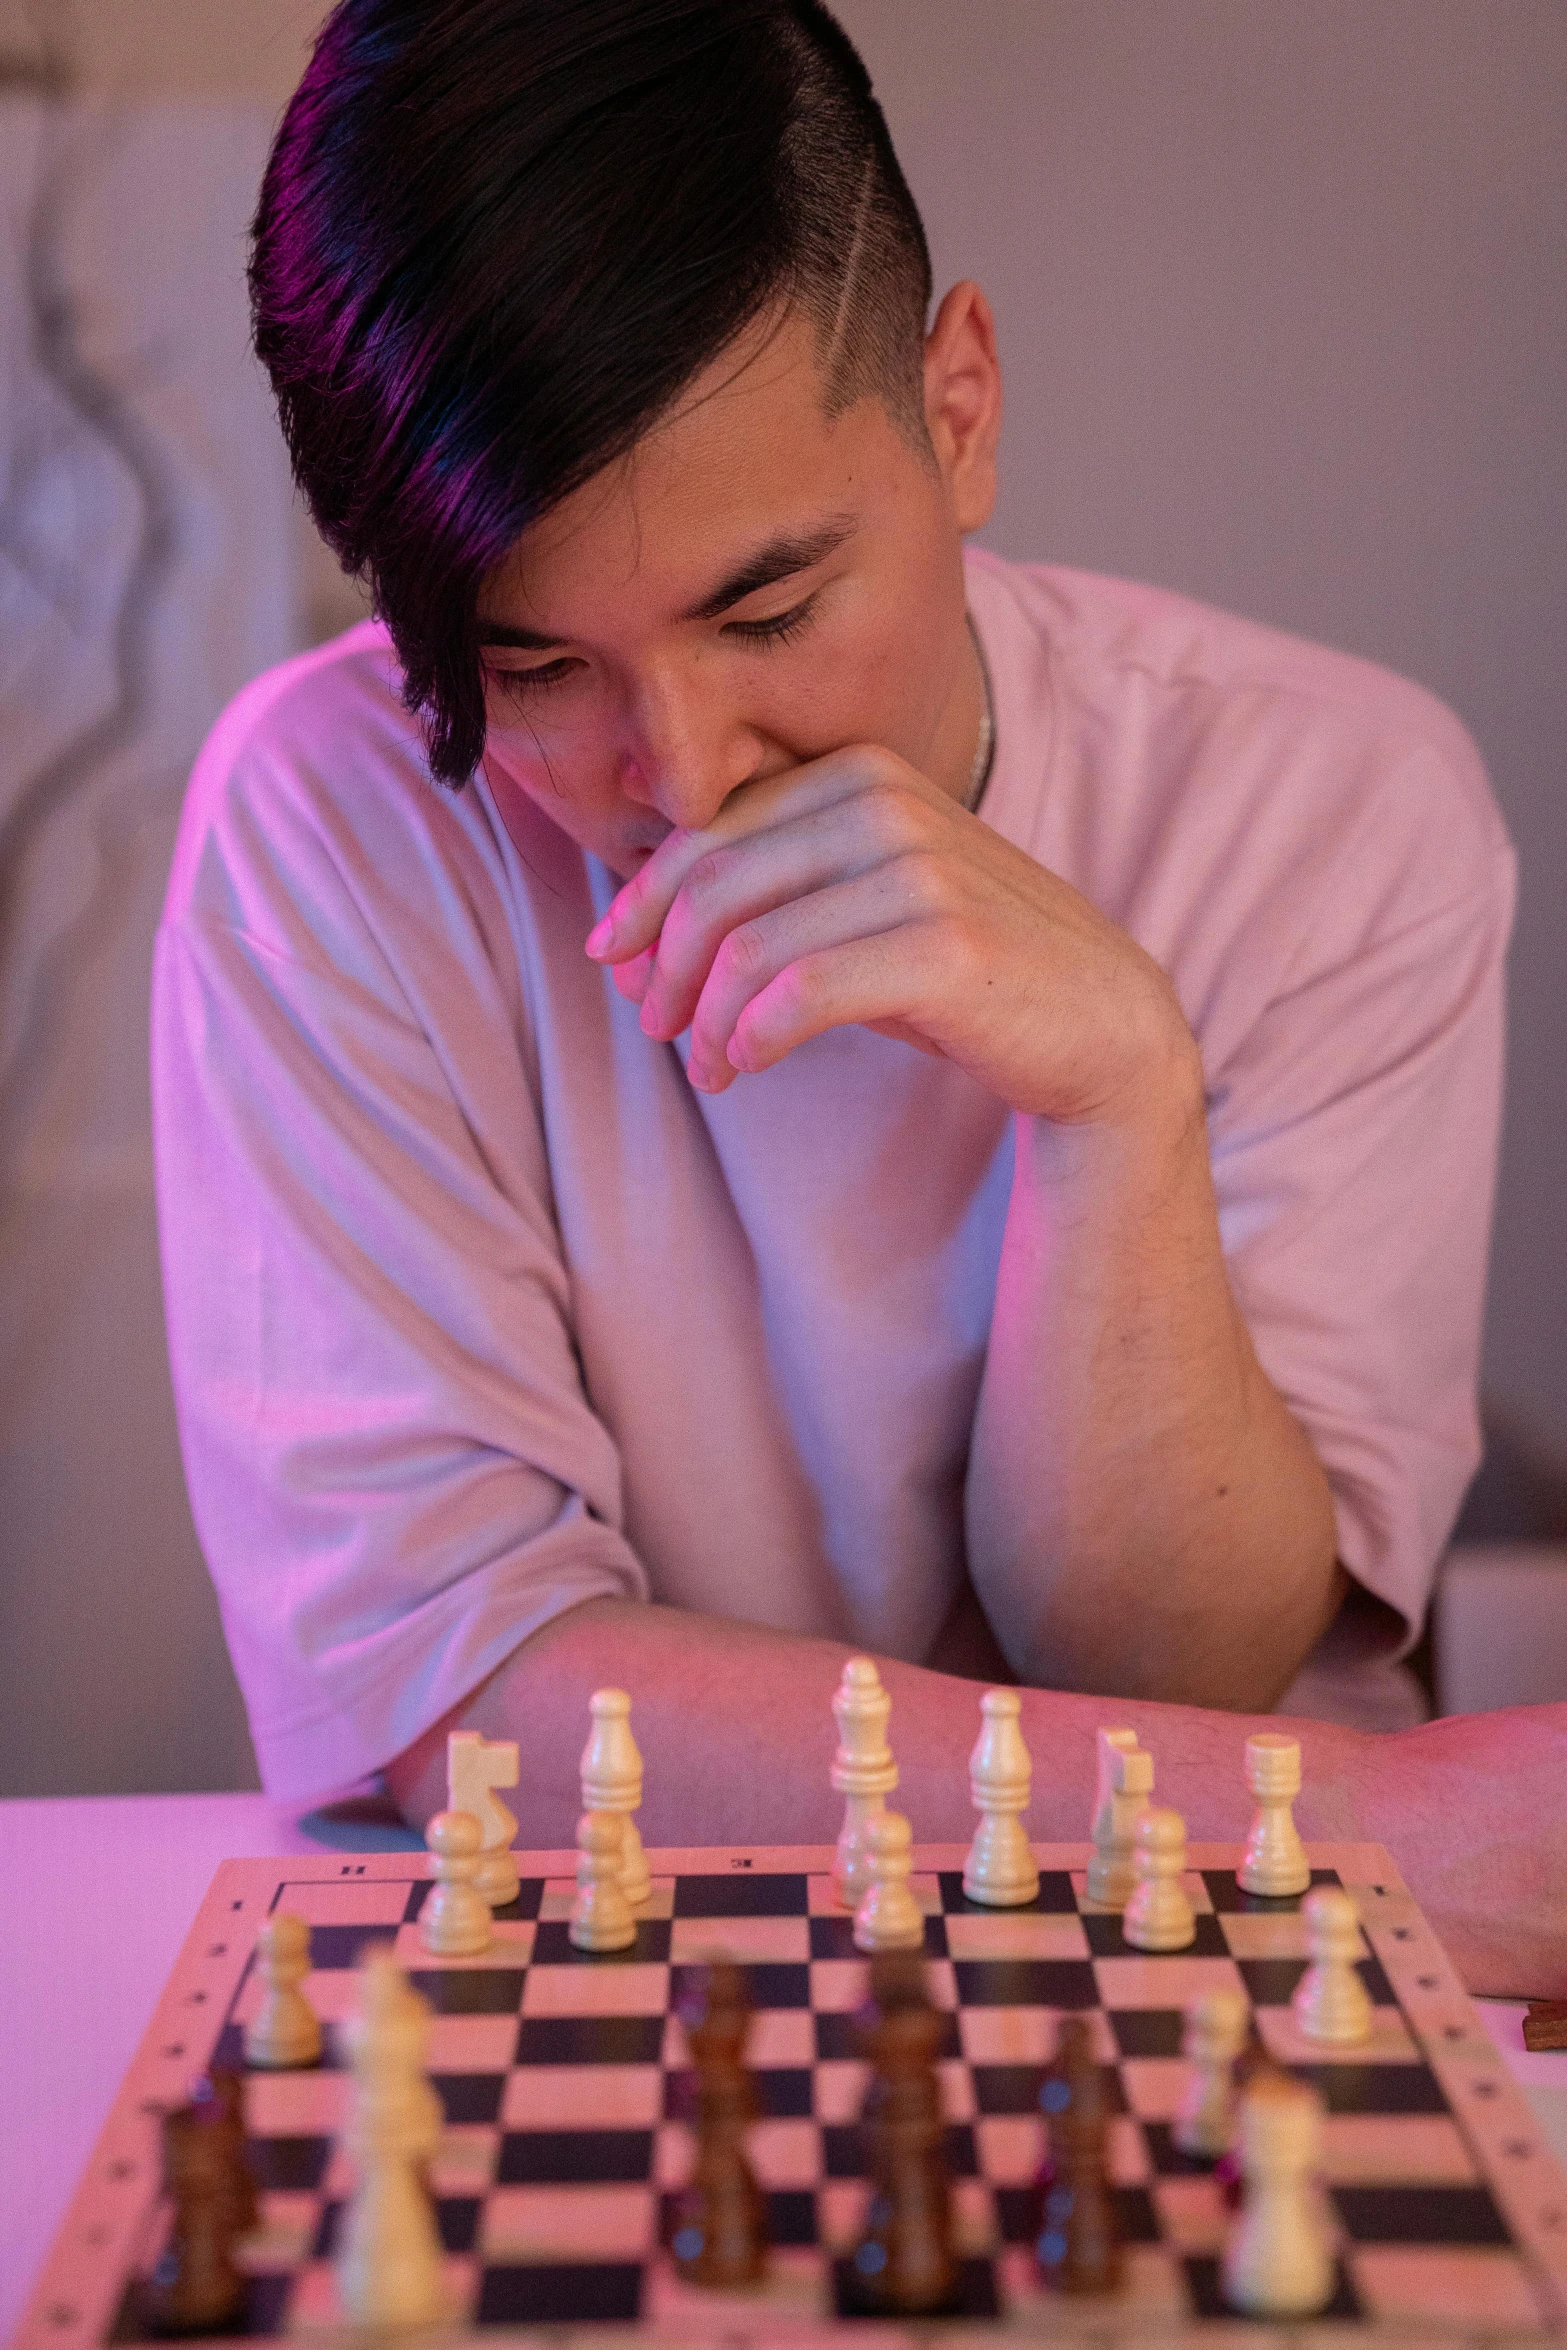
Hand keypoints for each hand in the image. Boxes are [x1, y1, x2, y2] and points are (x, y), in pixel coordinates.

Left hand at [586, 744, 1194, 1125]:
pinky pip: (800, 994)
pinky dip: (750, 1036)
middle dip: (663, 964)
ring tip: (707, 1067)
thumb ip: (777, 886)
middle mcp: (888, 805)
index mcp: (860, 774)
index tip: (615, 961)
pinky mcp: (944, 949)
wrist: (1100, 1022)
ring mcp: (920, 872)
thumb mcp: (865, 901)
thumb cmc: (962, 967)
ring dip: (704, 1019)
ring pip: (749, 946)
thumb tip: (640, 925)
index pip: (710, 831)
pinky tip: (743, 1065)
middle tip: (651, 1024)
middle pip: (716, 885)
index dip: (645, 901)